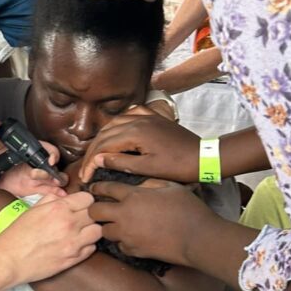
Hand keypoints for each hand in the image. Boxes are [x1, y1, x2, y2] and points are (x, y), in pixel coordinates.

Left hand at [0, 118, 66, 191]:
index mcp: (30, 150)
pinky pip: (46, 189)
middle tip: (48, 176)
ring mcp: (35, 176)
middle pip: (51, 166)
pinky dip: (55, 192)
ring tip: (58, 186)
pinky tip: (60, 194)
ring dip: (56, 182)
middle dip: (52, 172)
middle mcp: (35, 163)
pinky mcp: (32, 187)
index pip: (47, 149)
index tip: (50, 160)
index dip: (52, 154)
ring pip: (52, 178)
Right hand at [0, 191, 101, 283]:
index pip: (88, 198)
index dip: (84, 201)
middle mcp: (69, 224)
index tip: (80, 205)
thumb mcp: (32, 209)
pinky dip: (87, 245)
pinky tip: (75, 244)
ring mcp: (73, 243)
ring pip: (98, 231)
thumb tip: (65, 198)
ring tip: (80, 232)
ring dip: (91, 230)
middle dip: (89, 214)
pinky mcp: (74, 259)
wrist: (9, 260)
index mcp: (58, 208)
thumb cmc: (16, 235)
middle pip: (96, 214)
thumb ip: (52, 200)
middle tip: (80, 219)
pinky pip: (92, 248)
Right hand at [79, 112, 199, 183]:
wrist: (204, 157)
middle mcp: (137, 120)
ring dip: (104, 136)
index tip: (85, 177)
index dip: (91, 162)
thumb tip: (97, 159)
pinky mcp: (155, 118)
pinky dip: (120, 121)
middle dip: (93, 151)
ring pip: (115, 122)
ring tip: (97, 152)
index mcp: (134, 132)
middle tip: (87, 168)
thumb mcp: (148, 168)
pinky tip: (118, 128)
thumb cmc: (178, 166)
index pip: (103, 146)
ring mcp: (147, 117)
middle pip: (106, 134)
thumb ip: (121, 162)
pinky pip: (131, 114)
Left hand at [88, 177, 216, 267]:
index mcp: (133, 195)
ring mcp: (127, 235)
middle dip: (94, 209)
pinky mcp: (133, 250)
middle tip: (100, 209)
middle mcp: (124, 215)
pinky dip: (123, 241)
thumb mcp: (170, 186)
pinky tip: (132, 238)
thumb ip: (150, 183)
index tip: (94, 188)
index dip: (97, 187)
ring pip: (103, 231)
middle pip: (95, 211)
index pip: (105, 188)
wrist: (198, 238)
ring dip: (108, 226)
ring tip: (117, 225)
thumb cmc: (188, 209)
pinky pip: (120, 245)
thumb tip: (138, 184)